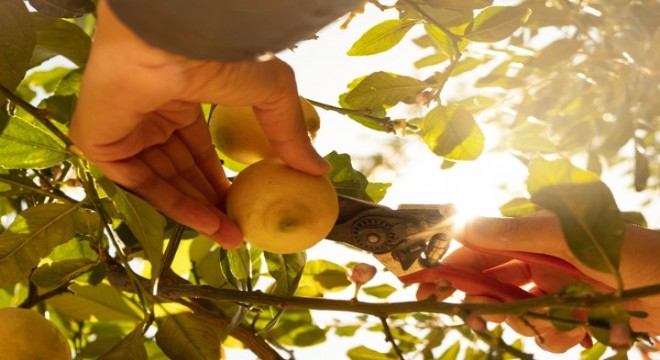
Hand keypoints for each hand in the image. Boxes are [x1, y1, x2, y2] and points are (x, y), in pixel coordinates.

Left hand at [70, 0, 328, 247]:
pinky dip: (175, 207)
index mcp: (179, 95)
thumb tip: (318, 169)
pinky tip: (209, 225)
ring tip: (232, 236)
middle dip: (210, 201)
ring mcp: (123, 127)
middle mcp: (149, 113)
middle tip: (240, 228)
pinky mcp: (98, 141)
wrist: (172, 40)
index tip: (244, 203)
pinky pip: (139, 183)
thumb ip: (288, 134)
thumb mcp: (269, 95)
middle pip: (179, 168)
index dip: (219, 178)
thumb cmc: (219, 54)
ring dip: (198, 211)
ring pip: (161, 180)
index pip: (196, 147)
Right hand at [406, 213, 659, 351]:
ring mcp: (555, 293)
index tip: (419, 284)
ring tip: (559, 322)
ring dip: (531, 324)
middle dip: (482, 304)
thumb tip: (461, 224)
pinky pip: (547, 334)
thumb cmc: (627, 251)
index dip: (446, 267)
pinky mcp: (573, 318)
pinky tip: (582, 332)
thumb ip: (512, 232)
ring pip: (517, 316)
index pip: (476, 253)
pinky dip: (559, 337)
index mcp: (530, 240)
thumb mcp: (566, 236)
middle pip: (490, 288)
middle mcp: (538, 265)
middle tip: (474, 318)